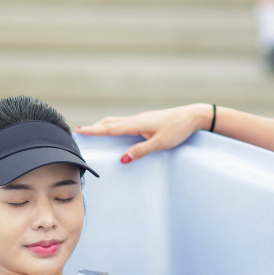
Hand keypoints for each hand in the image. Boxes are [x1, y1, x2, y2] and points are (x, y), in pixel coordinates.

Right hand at [75, 103, 210, 162]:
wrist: (194, 116)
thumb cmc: (179, 129)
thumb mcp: (161, 143)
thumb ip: (141, 151)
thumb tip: (122, 159)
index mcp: (138, 124)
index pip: (111, 128)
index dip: (94, 130)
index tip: (79, 130)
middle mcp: (138, 119)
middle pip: (112, 122)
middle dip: (96, 127)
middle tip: (81, 131)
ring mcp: (144, 118)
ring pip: (119, 121)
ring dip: (105, 125)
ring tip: (95, 129)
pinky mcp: (150, 119)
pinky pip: (128, 122)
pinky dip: (117, 125)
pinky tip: (118, 129)